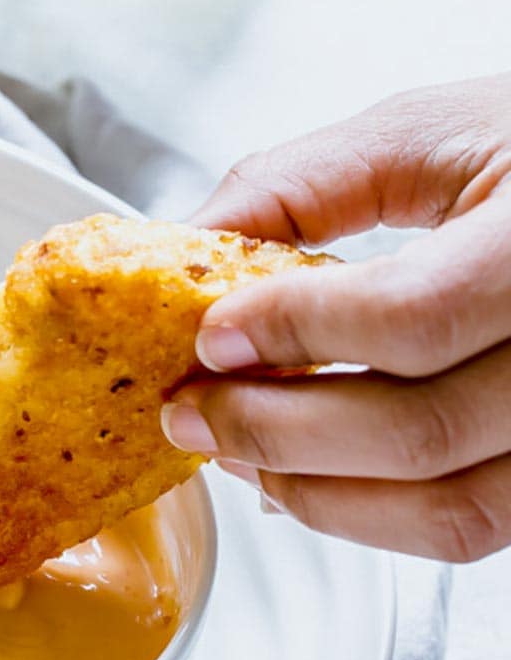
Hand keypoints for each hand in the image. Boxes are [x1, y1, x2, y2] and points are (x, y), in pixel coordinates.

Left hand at [158, 76, 510, 562]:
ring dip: (318, 496)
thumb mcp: (432, 132)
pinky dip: (373, 515)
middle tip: (191, 412)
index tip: (210, 335)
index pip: (414, 316)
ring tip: (238, 454)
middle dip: (275, 432)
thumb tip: (186, 244)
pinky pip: (472, 527)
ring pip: (452, 512)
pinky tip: (308, 477)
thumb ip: (306, 185)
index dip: (296, 334)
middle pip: (419, 434)